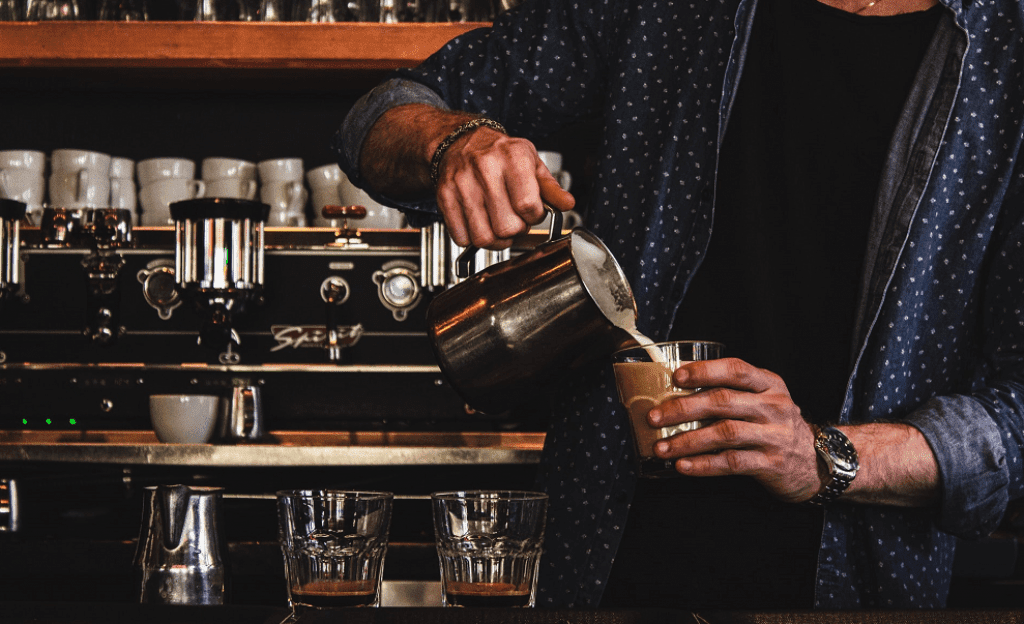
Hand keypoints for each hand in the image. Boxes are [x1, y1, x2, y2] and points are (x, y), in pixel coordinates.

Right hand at [434, 127, 574, 248]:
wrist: (460, 141)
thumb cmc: (499, 154)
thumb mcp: (531, 162)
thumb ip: (550, 187)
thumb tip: (566, 204)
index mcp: (512, 156)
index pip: (528, 206)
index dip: (534, 216)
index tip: (531, 212)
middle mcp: (485, 167)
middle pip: (506, 227)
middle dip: (516, 230)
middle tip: (515, 220)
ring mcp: (462, 183)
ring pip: (483, 237)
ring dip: (496, 240)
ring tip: (498, 225)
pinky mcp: (444, 196)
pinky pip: (461, 236)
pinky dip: (472, 238)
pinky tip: (479, 223)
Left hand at [646, 357, 821, 502]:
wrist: (818, 462)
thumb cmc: (776, 426)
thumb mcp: (764, 401)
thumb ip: (732, 394)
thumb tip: (675, 395)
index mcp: (769, 384)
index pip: (736, 370)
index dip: (704, 371)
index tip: (676, 377)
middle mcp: (773, 407)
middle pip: (722, 402)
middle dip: (682, 409)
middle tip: (654, 417)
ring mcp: (775, 435)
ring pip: (724, 433)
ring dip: (687, 441)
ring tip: (662, 448)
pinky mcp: (772, 464)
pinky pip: (732, 462)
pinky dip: (704, 465)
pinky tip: (684, 466)